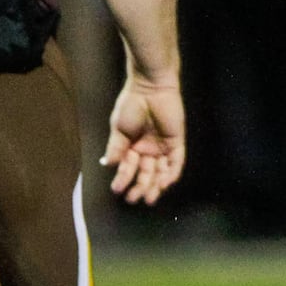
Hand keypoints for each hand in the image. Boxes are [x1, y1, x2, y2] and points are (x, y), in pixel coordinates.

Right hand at [101, 77, 185, 204]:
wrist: (150, 87)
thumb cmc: (131, 104)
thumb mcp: (118, 128)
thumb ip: (115, 148)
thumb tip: (108, 166)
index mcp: (132, 147)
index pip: (128, 168)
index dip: (123, 179)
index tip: (117, 190)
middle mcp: (147, 150)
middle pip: (145, 173)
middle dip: (140, 186)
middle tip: (134, 198)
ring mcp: (163, 146)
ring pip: (160, 171)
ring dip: (155, 185)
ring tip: (149, 197)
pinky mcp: (176, 141)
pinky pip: (176, 162)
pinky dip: (171, 173)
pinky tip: (164, 184)